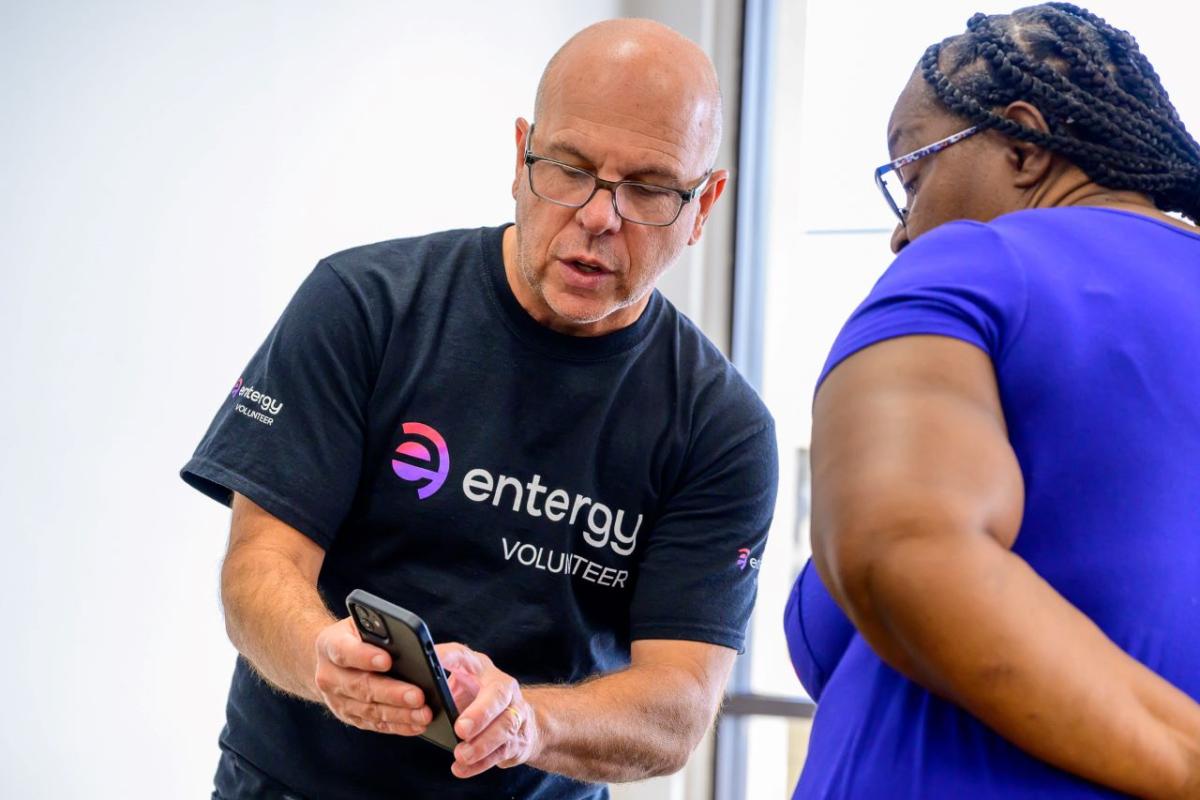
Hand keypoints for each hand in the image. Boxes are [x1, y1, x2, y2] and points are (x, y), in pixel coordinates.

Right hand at [313, 617, 432, 734]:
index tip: (386, 660)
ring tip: (424, 714)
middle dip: (392, 692)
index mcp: (330, 644)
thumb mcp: (367, 623)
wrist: (332, 658)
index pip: (345, 651)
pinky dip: (398, 725)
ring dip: (399, 714)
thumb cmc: (358, 637)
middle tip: (418, 696)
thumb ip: (390, 632)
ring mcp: (337, 700)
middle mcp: (329, 675)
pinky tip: (416, 724)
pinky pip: (374, 724)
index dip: (365, 656)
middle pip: (361, 686)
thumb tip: (432, 650)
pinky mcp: (349, 716)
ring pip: (369, 710)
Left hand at [438, 643, 540, 778]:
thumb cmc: (475, 699)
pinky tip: (462, 768)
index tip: (432, 661)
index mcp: (480, 667)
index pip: (464, 657)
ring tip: (461, 755)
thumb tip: (407, 698)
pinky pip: (501, 752)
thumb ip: (439, 689)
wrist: (519, 720)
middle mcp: (502, 685)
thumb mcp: (459, 686)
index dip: (449, 657)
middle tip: (460, 729)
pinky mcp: (518, 738)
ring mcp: (515, 711)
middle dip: (480, 713)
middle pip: (497, 696)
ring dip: (482, 743)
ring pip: (504, 726)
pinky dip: (480, 763)